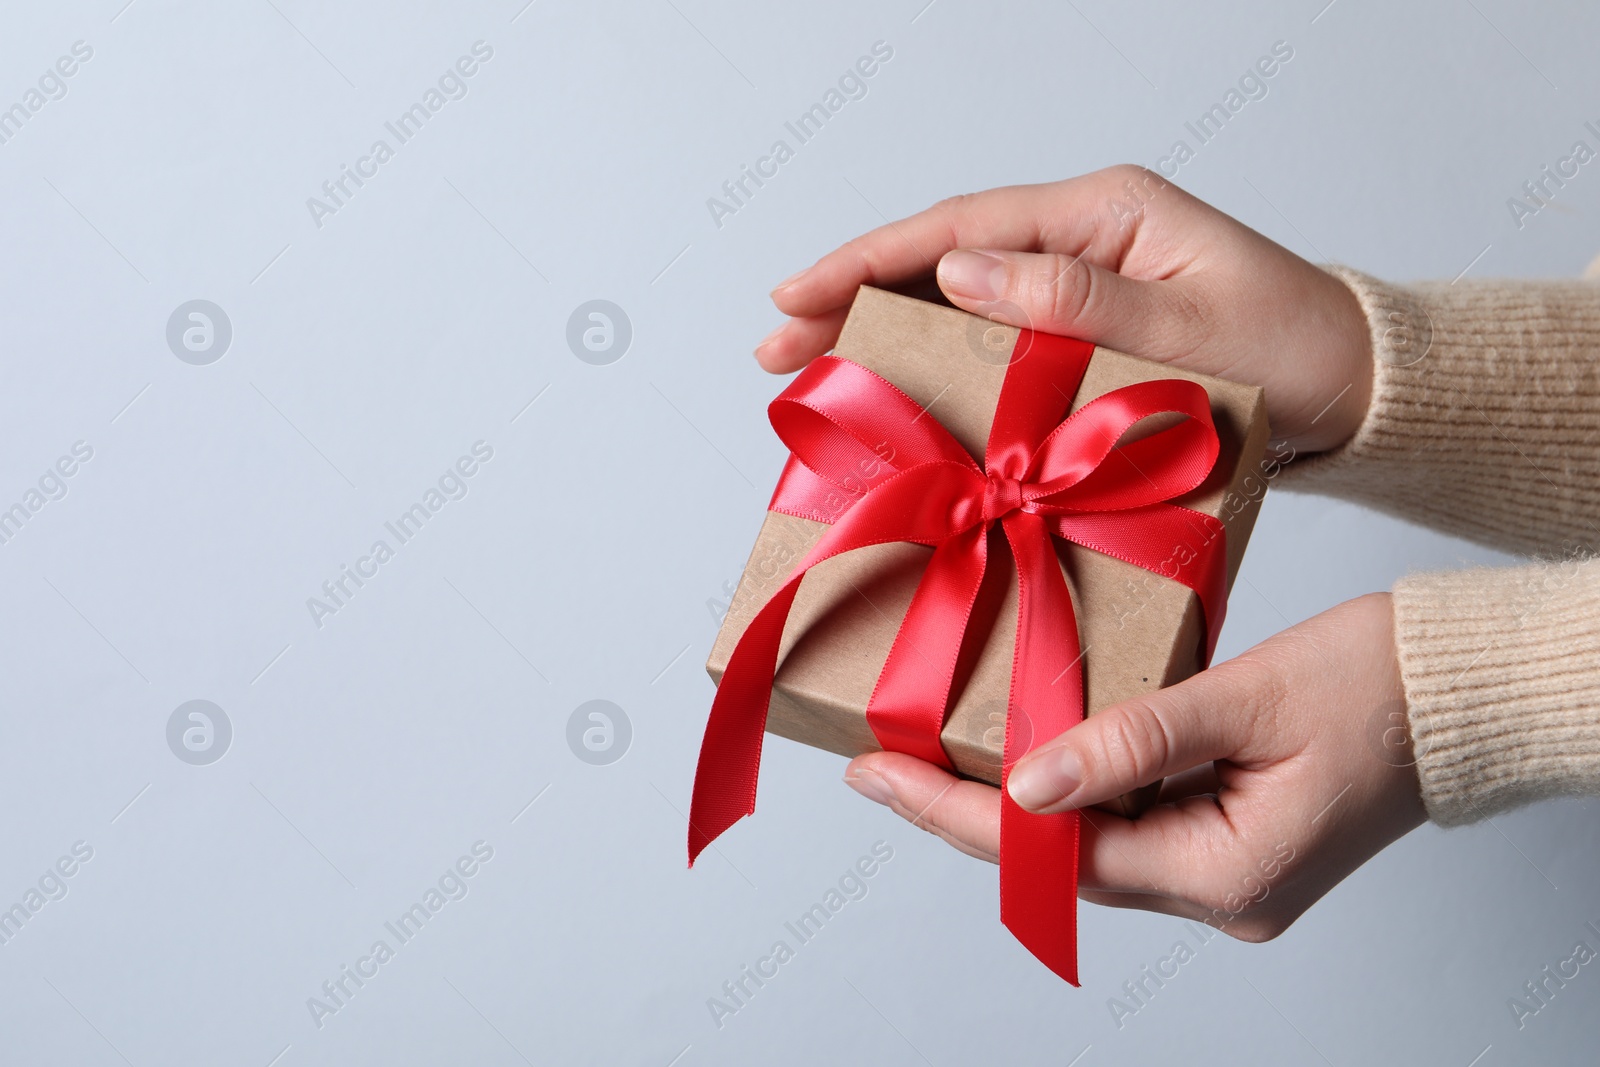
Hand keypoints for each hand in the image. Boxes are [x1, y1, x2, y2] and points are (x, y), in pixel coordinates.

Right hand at [760, 165, 1372, 452]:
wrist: (1357, 393)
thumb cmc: (1294, 354)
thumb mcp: (1193, 330)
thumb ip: (1078, 302)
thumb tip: (963, 274)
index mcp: (1107, 213)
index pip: (963, 229)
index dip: (871, 260)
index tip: (797, 292)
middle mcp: (1084, 238)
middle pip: (943, 262)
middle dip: (853, 297)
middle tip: (774, 344)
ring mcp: (1083, 284)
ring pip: (959, 300)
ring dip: (883, 332)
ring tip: (808, 367)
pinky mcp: (1087, 332)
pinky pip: (995, 340)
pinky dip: (939, 361)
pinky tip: (896, 387)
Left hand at [843, 593, 1425, 940]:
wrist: (1463, 688)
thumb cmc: (1380, 683)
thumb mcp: (1246, 698)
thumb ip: (1134, 743)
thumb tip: (1027, 783)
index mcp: (1228, 875)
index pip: (1059, 856)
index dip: (958, 815)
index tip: (878, 775)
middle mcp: (1222, 895)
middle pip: (1064, 863)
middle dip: (966, 814)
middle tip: (876, 766)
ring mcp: (1227, 873)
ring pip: (1092, 846)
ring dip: (1012, 805)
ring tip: (924, 758)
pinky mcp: (1230, 840)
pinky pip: (1130, 824)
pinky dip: (1071, 791)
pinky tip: (1019, 752)